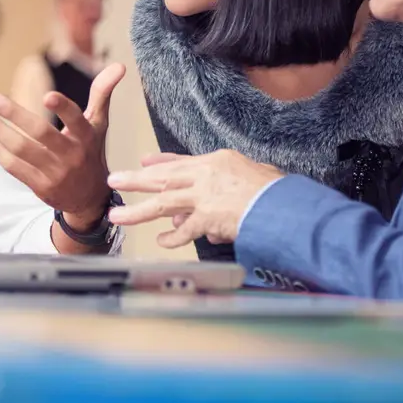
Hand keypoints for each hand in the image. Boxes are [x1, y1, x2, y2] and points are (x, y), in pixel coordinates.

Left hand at [0, 63, 125, 229]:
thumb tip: (119, 66)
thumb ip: (102, 93)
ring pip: (22, 150)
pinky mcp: (41, 188)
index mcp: (87, 136)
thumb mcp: (99, 123)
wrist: (89, 197)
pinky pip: (15, 168)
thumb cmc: (91, 151)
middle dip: (13, 114)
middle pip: (40, 133)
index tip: (47, 95)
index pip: (76, 120)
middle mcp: (72, 155)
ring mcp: (56, 173)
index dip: (63, 108)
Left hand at [106, 149, 283, 248]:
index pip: (183, 162)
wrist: (287, 205)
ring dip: (137, 210)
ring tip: (117, 216)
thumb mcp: (255, 177)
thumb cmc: (278, 192)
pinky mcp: (208, 217)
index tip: (144, 162)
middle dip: (136, 180)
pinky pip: (185, 231)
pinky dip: (172, 238)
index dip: (161, 162)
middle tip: (115, 180)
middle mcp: (207, 175)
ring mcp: (205, 196)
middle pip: (164, 177)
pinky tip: (161, 241)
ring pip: (163, 202)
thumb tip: (211, 222)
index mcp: (219, 161)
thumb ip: (230, 193)